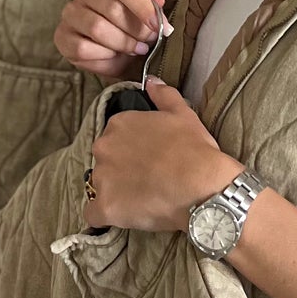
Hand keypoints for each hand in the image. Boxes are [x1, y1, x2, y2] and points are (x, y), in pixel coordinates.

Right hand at [54, 0, 172, 79]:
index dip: (141, 5)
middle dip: (136, 30)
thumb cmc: (133, 26)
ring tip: (134, 48)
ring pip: (97, 28)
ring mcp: (70, 12)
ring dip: (122, 44)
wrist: (118, 52)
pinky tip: (112, 54)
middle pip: (112, 8)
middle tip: (148, 41)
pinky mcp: (61, 35)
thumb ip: (154, 2)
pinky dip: (103, 56)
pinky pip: (82, 48)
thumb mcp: (148, 13)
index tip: (157, 25)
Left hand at [85, 76, 242, 231]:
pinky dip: (106, 216)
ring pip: (99, 188)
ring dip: (116, 194)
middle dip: (121, 172)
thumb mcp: (183, 114)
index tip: (149, 161)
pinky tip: (126, 216)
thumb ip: (163, 95)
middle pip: (105, 162)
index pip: (115, 139)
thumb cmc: (194, 149)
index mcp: (118, 124)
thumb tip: (151, 80)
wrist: (202, 186)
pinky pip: (94, 214)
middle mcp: (103, 148)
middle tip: (148, 181)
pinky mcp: (105, 207)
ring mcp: (101, 178)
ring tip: (143, 201)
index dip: (132, 153)